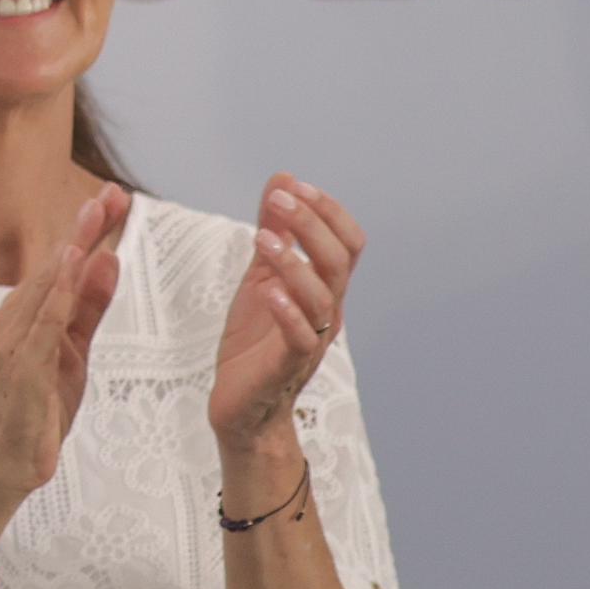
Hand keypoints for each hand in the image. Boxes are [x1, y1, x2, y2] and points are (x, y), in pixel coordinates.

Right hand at [0, 187, 128, 527]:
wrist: (5, 467)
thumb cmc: (36, 410)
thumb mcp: (74, 351)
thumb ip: (88, 307)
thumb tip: (107, 260)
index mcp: (28, 314)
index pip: (65, 264)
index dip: (91, 230)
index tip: (116, 197)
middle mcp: (14, 319)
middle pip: (57, 265)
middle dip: (86, 228)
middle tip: (112, 192)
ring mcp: (14, 341)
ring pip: (49, 286)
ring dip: (73, 248)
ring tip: (95, 215)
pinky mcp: (21, 366)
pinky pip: (44, 322)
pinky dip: (59, 291)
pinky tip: (73, 266)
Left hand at [208, 178, 366, 456]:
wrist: (242, 407)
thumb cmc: (255, 342)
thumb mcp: (260, 278)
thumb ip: (274, 234)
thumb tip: (282, 181)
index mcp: (324, 288)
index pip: (347, 243)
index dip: (328, 211)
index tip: (294, 185)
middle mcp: (327, 311)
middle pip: (339, 260)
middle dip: (312, 224)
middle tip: (279, 199)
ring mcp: (312, 339)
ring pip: (322, 295)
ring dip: (294, 262)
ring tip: (262, 238)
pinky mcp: (288, 365)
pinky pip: (300, 337)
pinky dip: (288, 311)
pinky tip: (269, 291)